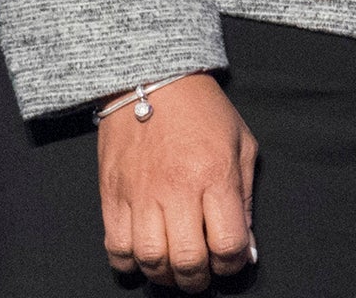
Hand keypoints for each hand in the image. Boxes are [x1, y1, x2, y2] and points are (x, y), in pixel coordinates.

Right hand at [96, 73, 257, 292]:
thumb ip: (244, 199)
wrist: (152, 79)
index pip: (227, 244)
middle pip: (186, 260)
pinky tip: (146, 254)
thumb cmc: (203, 111)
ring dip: (165, 274)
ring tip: (174, 267)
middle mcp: (176, 189)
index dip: (233, 263)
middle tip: (202, 274)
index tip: (232, 260)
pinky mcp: (111, 196)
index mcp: (215, 175)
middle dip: (198, 279)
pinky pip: (116, 248)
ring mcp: (139, 194)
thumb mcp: (241, 144)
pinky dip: (131, 262)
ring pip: (149, 259)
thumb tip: (245, 248)